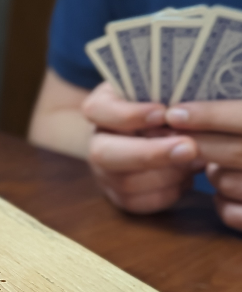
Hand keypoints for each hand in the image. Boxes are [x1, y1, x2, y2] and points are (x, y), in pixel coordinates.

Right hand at [82, 82, 202, 213]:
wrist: (157, 129)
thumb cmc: (163, 103)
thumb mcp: (161, 88)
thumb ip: (166, 97)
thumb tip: (183, 116)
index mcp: (101, 108)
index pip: (97, 110)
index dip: (127, 115)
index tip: (163, 112)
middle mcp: (96, 141)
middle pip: (105, 154)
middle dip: (149, 154)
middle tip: (189, 148)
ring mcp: (103, 172)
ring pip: (125, 183)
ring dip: (167, 174)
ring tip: (195, 162)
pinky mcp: (117, 195)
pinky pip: (137, 203)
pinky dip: (167, 193)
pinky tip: (185, 178)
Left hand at [165, 101, 241, 230]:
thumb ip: (237, 116)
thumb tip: (190, 109)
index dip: (210, 115)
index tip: (175, 113)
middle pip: (233, 152)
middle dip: (198, 144)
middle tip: (172, 136)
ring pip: (227, 182)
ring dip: (213, 174)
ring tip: (216, 164)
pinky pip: (232, 214)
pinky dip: (222, 204)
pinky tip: (225, 194)